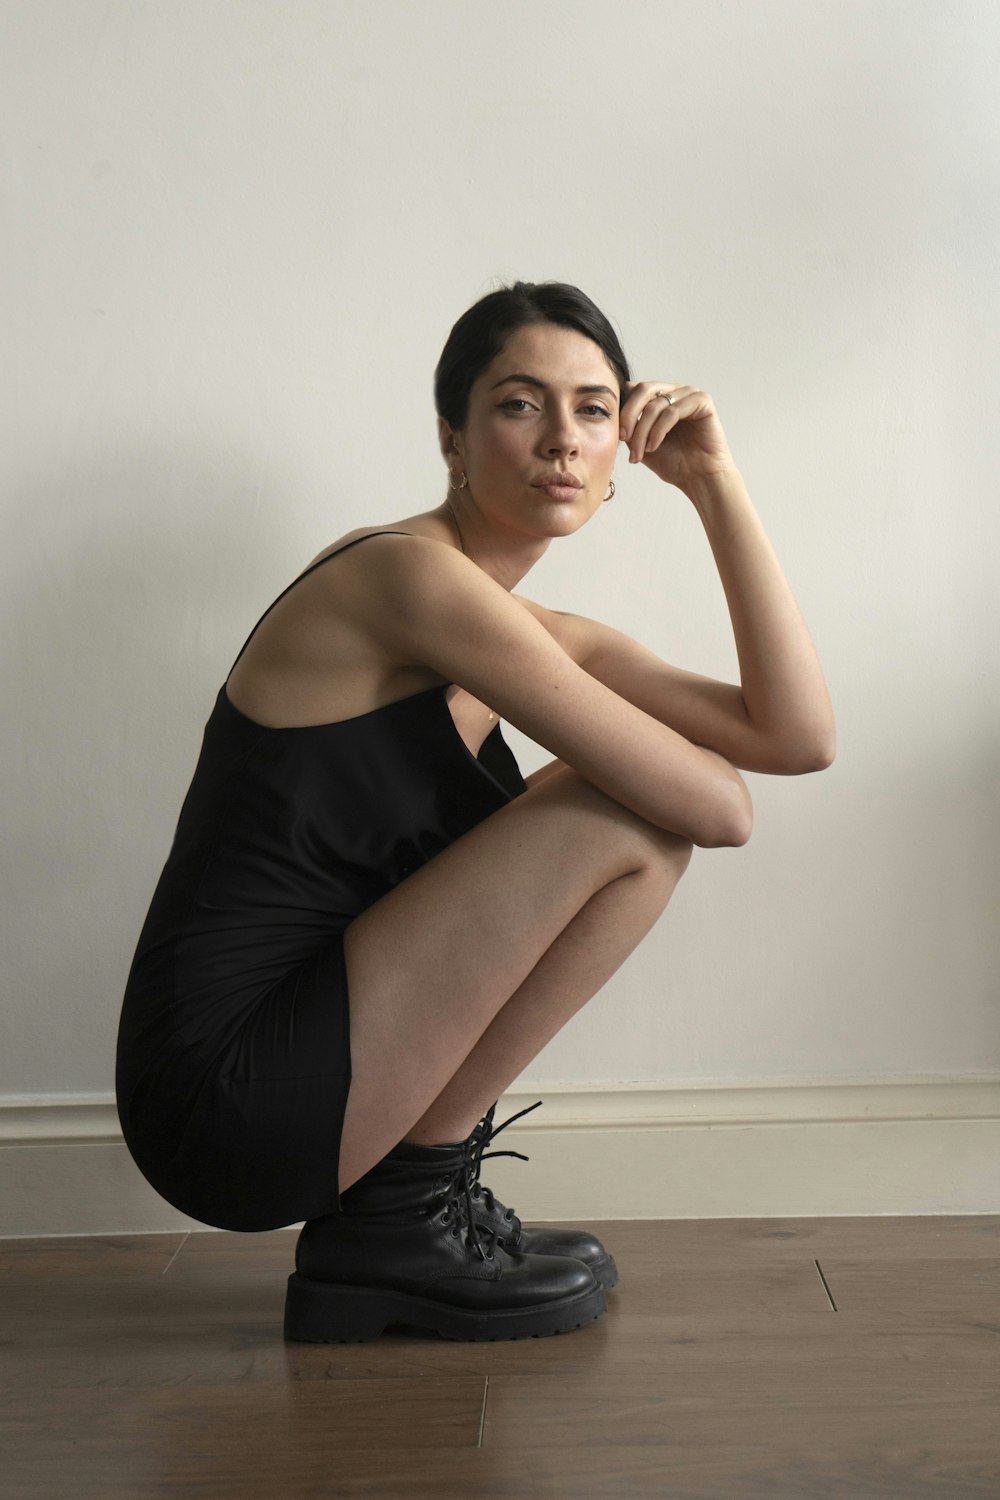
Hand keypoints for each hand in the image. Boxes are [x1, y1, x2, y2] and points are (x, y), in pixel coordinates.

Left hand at [620, 382, 737, 492]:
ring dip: (643, 430)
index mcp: (660, 397)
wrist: (698, 478)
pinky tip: (654, 447)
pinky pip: (672, 411)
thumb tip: (609, 412)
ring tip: (640, 452)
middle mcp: (674, 391)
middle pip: (643, 389)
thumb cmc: (673, 462)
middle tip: (623, 438)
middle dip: (629, 415)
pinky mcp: (702, 401)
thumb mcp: (640, 443)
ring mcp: (689, 394)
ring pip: (656, 404)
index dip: (622, 408)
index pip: (634, 389)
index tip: (615, 434)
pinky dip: (659, 430)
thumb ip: (628, 426)